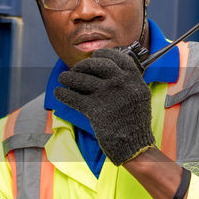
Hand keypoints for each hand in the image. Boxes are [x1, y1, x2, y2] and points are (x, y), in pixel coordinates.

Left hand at [53, 48, 154, 164]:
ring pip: (81, 79)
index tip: (96, 54)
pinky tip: (59, 93)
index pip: (118, 58)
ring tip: (63, 78)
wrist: (134, 145)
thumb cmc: (135, 122)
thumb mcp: (139, 96)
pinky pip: (74, 97)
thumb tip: (107, 70)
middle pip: (97, 64)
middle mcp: (121, 83)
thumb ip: (127, 83)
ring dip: (69, 77)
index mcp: (134, 79)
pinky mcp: (95, 109)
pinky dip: (63, 94)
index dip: (104, 54)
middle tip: (76, 69)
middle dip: (84, 65)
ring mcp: (107, 95)